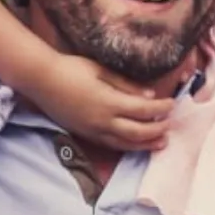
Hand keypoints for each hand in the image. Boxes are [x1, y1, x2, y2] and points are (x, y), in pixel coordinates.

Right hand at [34, 53, 173, 152]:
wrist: (41, 80)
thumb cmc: (71, 69)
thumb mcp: (101, 70)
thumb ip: (126, 85)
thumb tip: (150, 95)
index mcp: (109, 101)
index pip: (143, 109)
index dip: (161, 109)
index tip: (172, 104)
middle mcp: (103, 121)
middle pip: (138, 132)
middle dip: (157, 130)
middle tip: (170, 125)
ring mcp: (93, 131)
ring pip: (125, 144)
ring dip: (145, 144)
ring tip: (160, 143)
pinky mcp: (85, 134)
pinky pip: (111, 145)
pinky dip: (127, 146)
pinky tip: (135, 144)